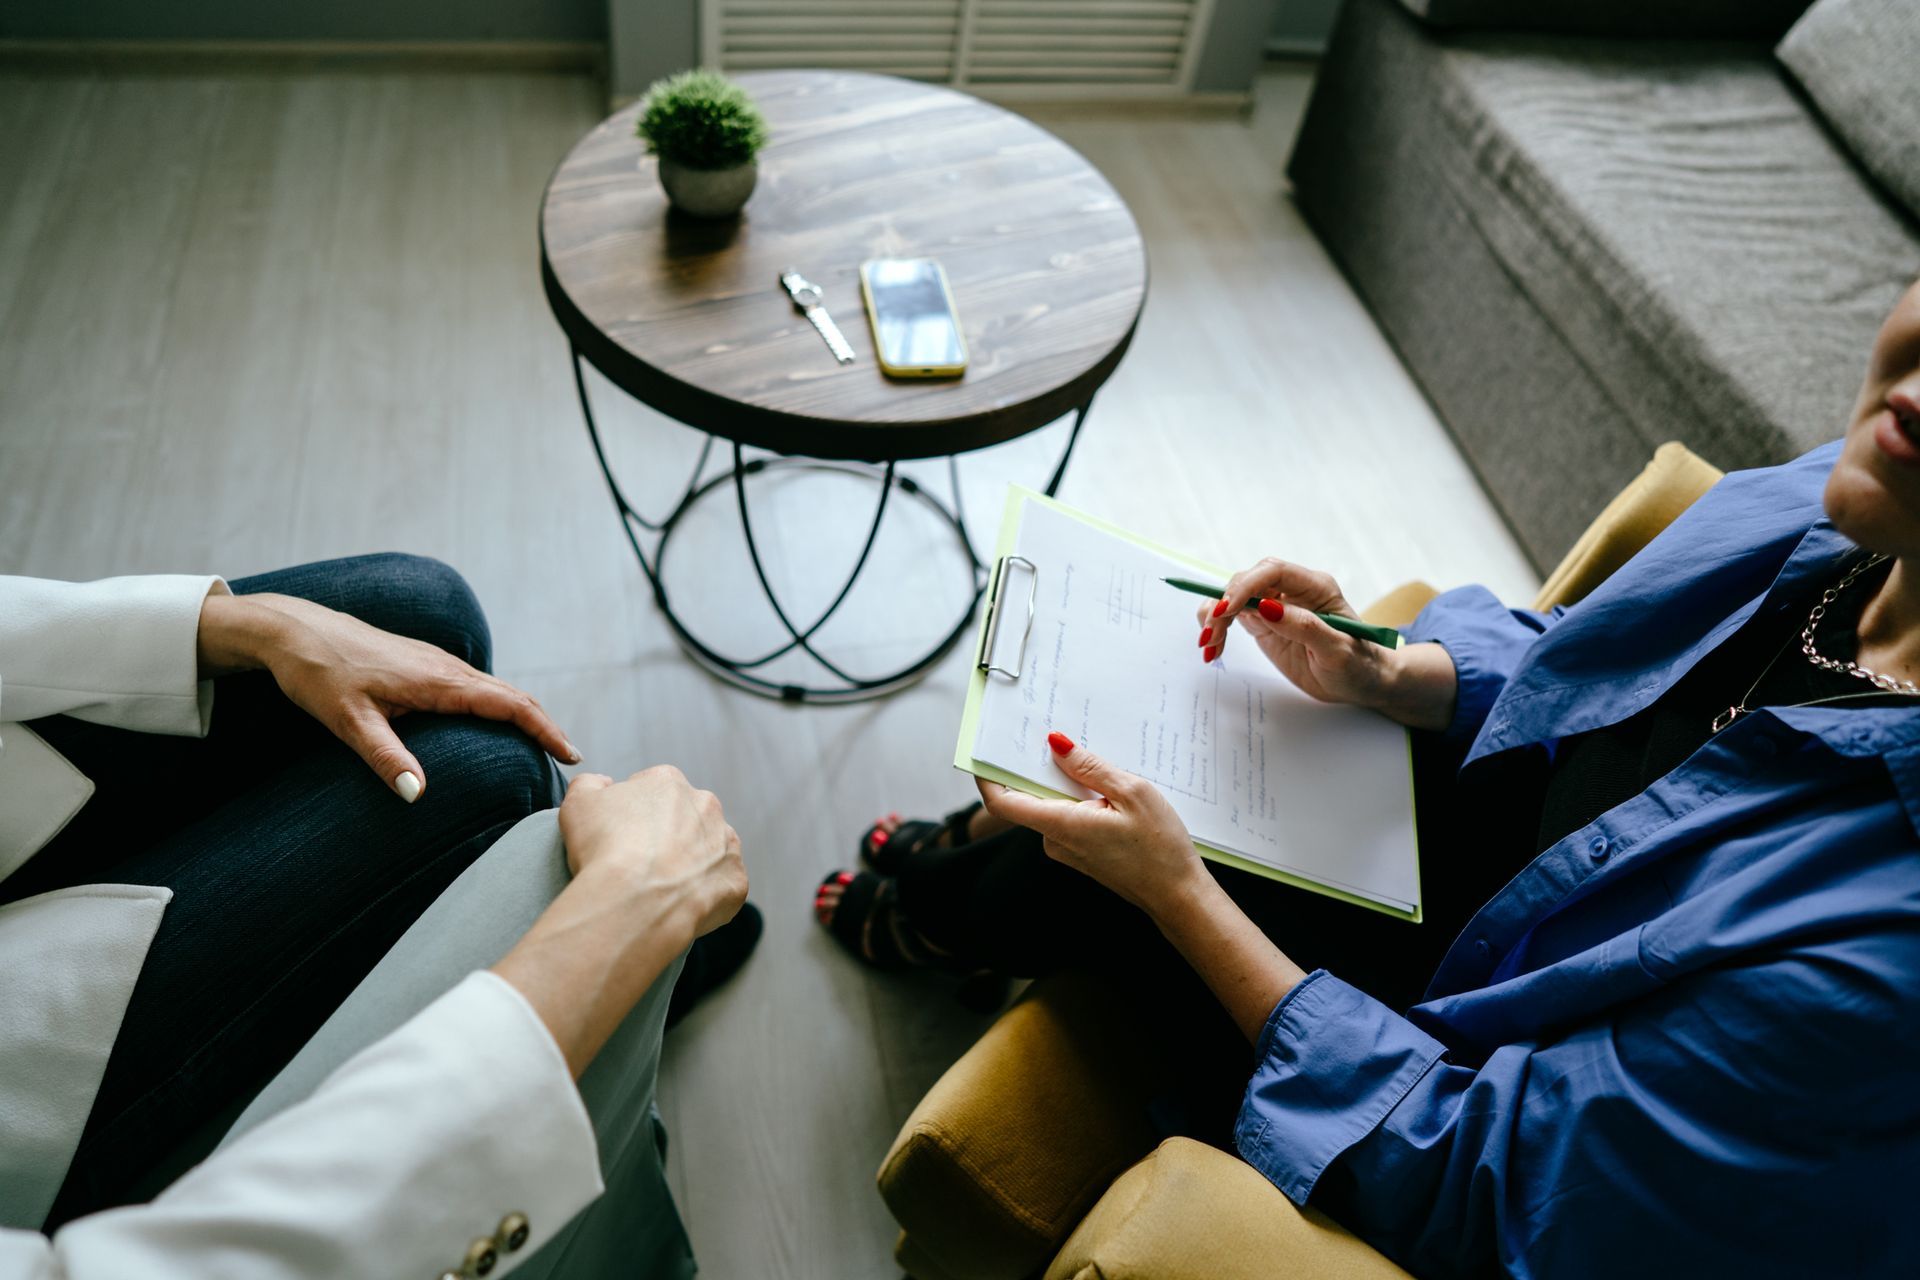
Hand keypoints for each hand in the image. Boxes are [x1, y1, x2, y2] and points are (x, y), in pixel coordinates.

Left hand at [197, 592, 577, 799]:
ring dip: (524, 715)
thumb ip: (386, 757)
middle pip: (512, 696)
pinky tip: (492, 723)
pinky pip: (475, 684)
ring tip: (540, 746)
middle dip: (544, 726)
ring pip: (495, 688)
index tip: (571, 754)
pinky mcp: (423, 662)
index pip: (510, 706)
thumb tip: (419, 796)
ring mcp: (436, 661)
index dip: (545, 730)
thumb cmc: (319, 673)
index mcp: (438, 681)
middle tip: (566, 759)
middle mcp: (445, 667)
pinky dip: (499, 705)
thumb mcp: (349, 721)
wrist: (293, 629)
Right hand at [559, 768, 747, 941]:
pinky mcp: (736, 879)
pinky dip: (706, 896)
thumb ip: (590, 784)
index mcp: (668, 782)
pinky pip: (722, 887)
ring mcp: (726, 842)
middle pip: (687, 818)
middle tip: (643, 864)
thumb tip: (603, 784)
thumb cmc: (604, 849)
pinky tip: (681, 906)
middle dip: (670, 836)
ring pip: (710, 850)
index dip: (635, 815)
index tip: (622, 837)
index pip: (653, 791)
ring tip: (663, 888)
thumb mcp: (577, 803)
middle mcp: (705, 805)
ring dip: (693, 864)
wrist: (635, 901)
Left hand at [976, 734, 1205, 917]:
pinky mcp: (1081, 853)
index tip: (987, 749)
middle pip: (1032, 796)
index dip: (988, 775)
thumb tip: (1056, 744)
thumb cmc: (1160, 848)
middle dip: (1045, 767)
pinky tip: (1113, 793)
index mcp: (1061, 825)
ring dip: (1073, 784)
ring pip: (1056, 805)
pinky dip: (1084, 801)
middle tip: (1063, 736)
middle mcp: (1056, 840)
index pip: (1004, 802)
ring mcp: (1068, 849)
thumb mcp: (1132, 793)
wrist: (1178, 896)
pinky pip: (1071, 818)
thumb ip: (1090, 768)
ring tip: (1104, 767)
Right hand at [1197, 558, 1456, 730]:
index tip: (1227, 609)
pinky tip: (1213, 648)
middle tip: (1212, 635)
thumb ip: (1304, 627)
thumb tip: (1266, 607)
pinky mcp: (1266, 625)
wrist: (1365, 683)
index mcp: (1315, 587)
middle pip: (1247, 582)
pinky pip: (1234, 618)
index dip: (1246, 585)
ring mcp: (1277, 607)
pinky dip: (1219, 630)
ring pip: (1235, 598)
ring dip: (1215, 617)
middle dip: (1224, 604)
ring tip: (1208, 645)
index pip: (1273, 571)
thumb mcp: (1338, 650)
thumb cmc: (1361, 664)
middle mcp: (1294, 591)